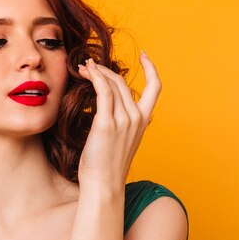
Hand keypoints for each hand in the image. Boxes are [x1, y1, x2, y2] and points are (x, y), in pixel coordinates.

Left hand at [76, 51, 160, 189]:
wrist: (104, 184)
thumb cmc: (107, 164)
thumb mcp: (121, 139)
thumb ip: (121, 121)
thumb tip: (108, 105)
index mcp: (144, 120)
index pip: (156, 88)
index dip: (151, 69)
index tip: (144, 55)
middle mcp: (137, 117)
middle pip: (123, 82)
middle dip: (105, 70)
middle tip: (88, 65)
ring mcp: (124, 120)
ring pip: (111, 84)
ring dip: (96, 71)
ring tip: (83, 68)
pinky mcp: (107, 123)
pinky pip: (103, 91)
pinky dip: (96, 77)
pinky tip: (87, 71)